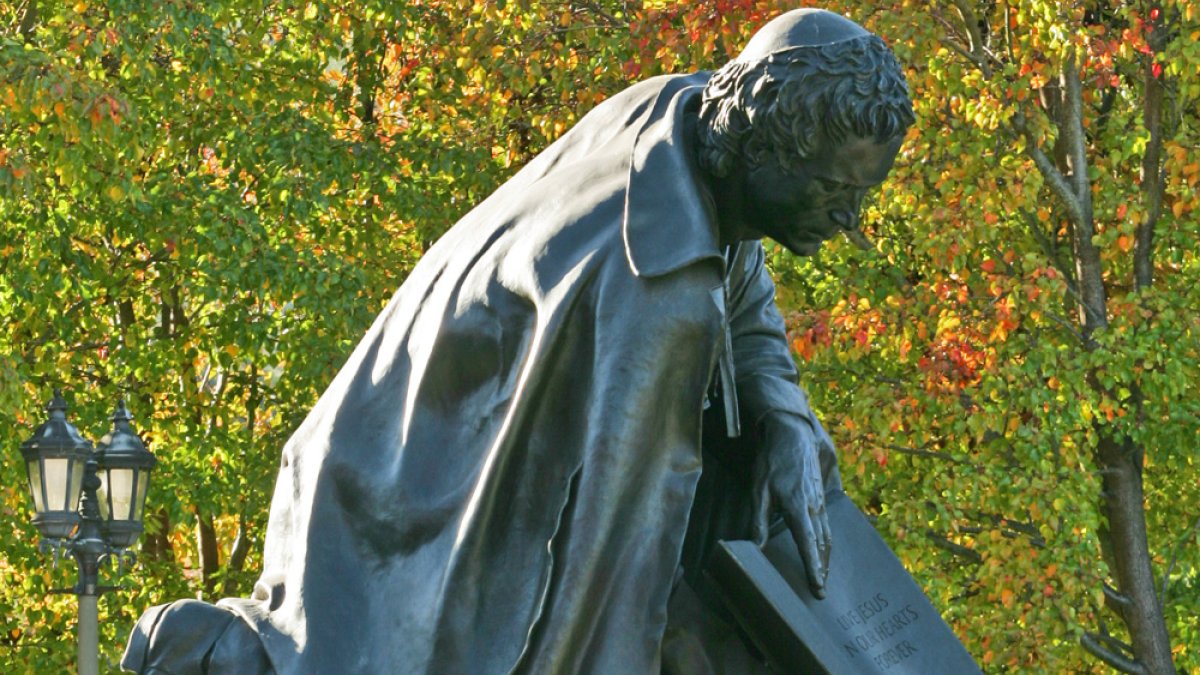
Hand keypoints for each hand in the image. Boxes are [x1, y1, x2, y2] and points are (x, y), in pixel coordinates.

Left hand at [752, 412, 833, 598]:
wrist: (792, 434)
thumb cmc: (771, 461)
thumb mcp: (758, 489)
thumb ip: (759, 519)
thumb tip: (756, 546)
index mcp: (797, 506)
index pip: (807, 543)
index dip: (813, 567)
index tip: (817, 586)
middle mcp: (813, 506)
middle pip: (822, 544)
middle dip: (822, 568)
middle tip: (821, 590)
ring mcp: (820, 500)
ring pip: (827, 534)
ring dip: (827, 557)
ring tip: (824, 575)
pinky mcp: (822, 495)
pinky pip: (827, 523)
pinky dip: (827, 541)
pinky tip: (824, 548)